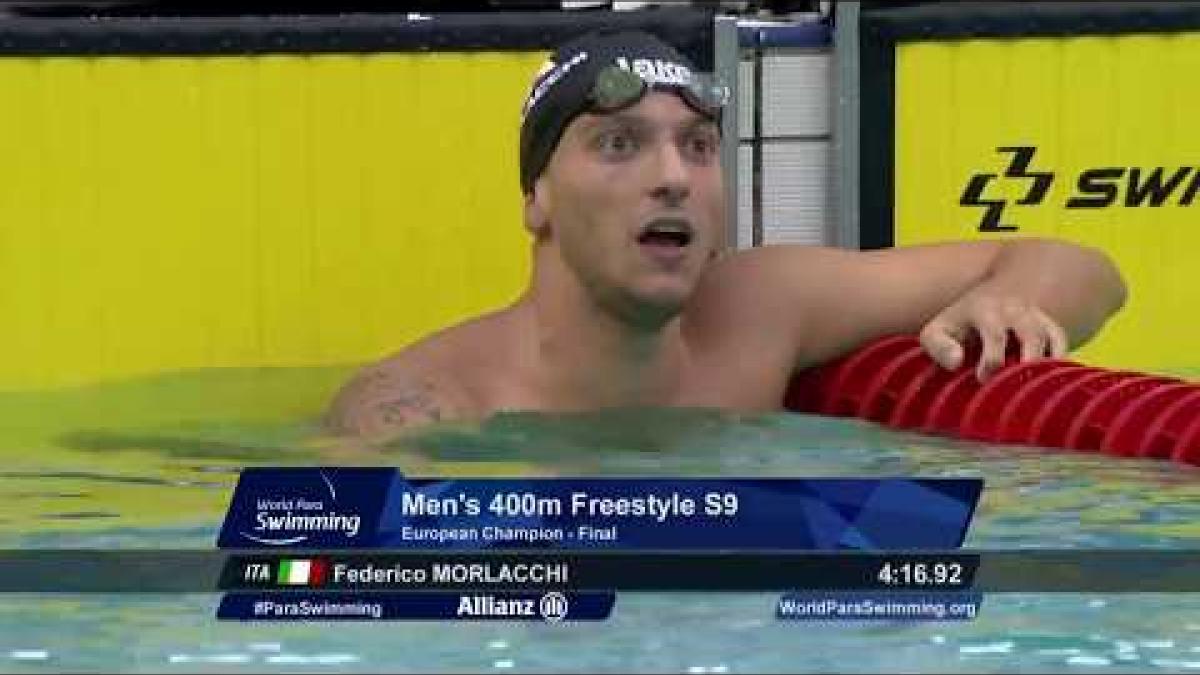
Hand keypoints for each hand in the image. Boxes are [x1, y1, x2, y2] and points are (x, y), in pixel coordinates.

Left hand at [919, 292, 1068, 381]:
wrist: (988, 298)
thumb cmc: (958, 325)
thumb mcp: (937, 330)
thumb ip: (938, 346)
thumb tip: (957, 362)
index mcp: (985, 310)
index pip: (995, 335)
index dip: (992, 361)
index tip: (983, 379)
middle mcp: (1016, 311)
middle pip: (1031, 335)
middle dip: (1027, 362)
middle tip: (1017, 389)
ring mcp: (1037, 319)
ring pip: (1052, 340)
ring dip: (1046, 368)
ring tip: (1037, 394)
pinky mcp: (1051, 328)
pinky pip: (1063, 345)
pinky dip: (1062, 366)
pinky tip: (1052, 389)